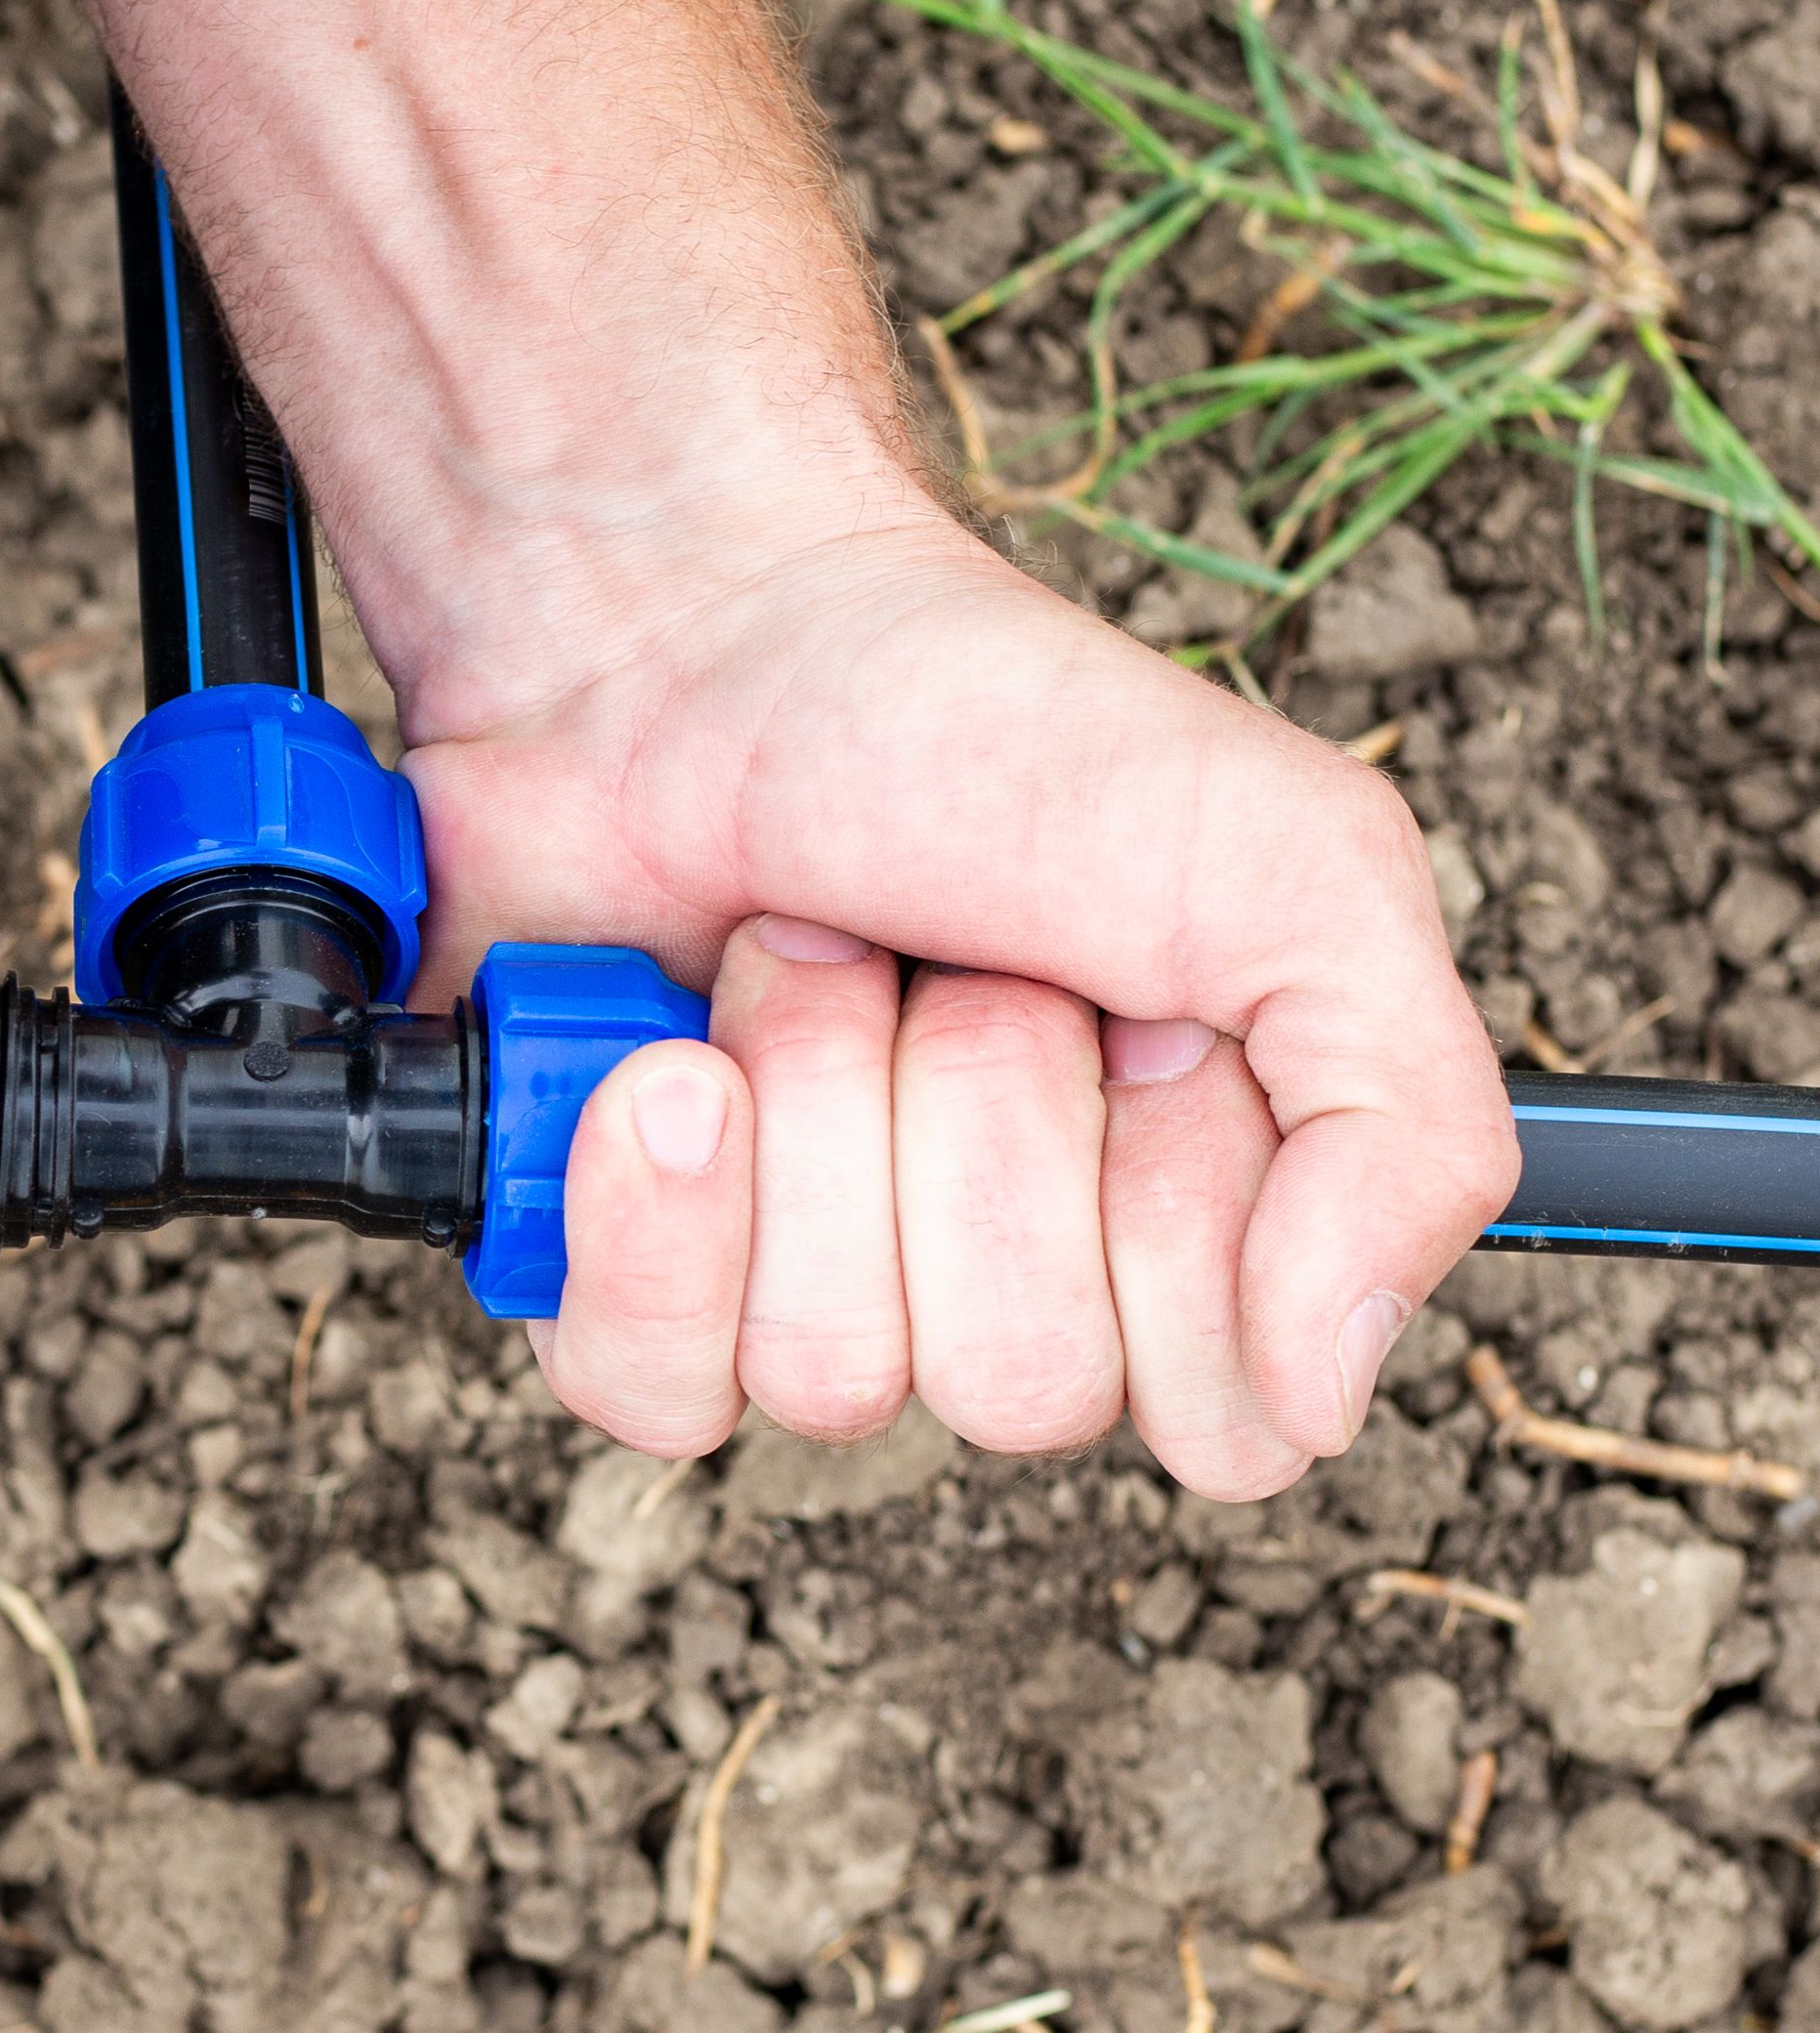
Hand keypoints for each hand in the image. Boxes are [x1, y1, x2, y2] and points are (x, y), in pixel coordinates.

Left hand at [406, 511, 1514, 1499]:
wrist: (691, 630)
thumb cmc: (991, 729)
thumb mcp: (1302, 867)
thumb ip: (1410, 1135)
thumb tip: (1322, 1399)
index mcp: (1190, 1225)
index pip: (1225, 1403)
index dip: (1176, 1202)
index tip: (1143, 1014)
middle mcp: (999, 1284)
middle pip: (1020, 1382)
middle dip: (976, 1123)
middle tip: (945, 956)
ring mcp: (801, 1288)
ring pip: (834, 1375)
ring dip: (817, 1116)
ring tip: (803, 956)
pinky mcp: (622, 1270)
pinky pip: (652, 1386)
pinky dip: (650, 1220)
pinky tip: (664, 1068)